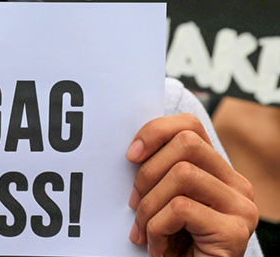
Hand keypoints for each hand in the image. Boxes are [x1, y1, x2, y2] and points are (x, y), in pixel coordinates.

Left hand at [126, 114, 258, 256]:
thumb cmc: (170, 243)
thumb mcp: (161, 200)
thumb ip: (158, 174)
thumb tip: (132, 149)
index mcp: (217, 172)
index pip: (189, 126)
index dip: (155, 132)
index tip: (130, 155)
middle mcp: (236, 184)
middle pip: (186, 143)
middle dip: (148, 172)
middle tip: (134, 204)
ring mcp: (240, 207)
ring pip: (182, 173)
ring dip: (150, 205)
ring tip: (144, 231)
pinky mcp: (234, 232)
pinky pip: (181, 208)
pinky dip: (157, 227)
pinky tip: (157, 247)